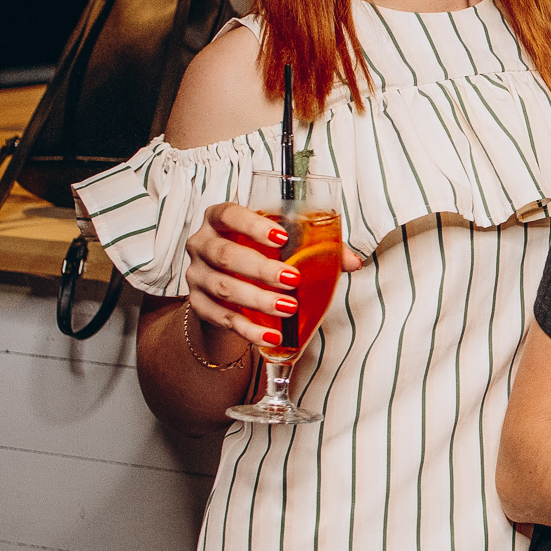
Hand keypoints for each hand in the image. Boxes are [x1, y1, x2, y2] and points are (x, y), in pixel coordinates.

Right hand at [183, 202, 364, 350]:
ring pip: (224, 288)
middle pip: (225, 254)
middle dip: (261, 269)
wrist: (230, 290)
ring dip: (258, 300)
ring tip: (289, 308)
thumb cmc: (261, 255)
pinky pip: (222, 319)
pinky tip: (272, 335)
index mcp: (221, 220)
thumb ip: (318, 248)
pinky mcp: (199, 306)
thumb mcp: (283, 245)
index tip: (281, 237)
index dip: (252, 224)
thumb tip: (354, 261)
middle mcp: (202, 244)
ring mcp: (197, 276)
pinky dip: (249, 330)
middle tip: (293, 279)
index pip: (229, 214)